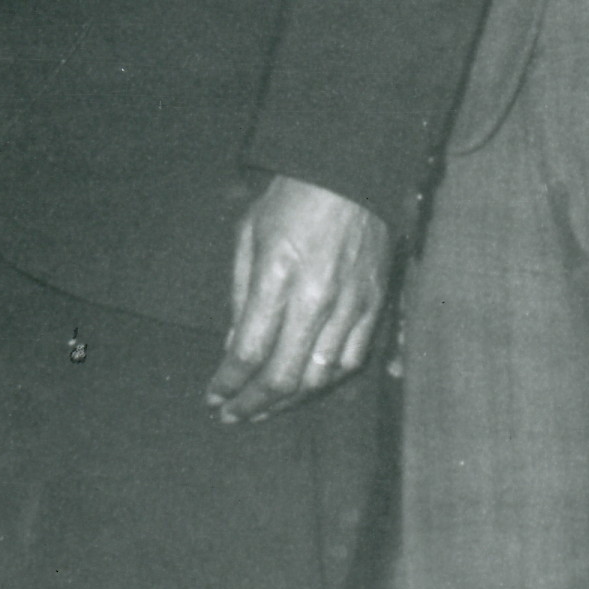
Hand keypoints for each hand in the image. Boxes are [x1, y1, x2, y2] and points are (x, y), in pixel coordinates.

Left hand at [207, 177, 393, 425]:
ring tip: (263, 409)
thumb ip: (241, 296)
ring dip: (287, 401)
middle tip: (233, 415)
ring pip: (319, 377)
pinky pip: (351, 360)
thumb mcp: (249, 236)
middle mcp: (317, 298)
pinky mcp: (375, 305)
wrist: (351, 172)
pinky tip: (303, 387)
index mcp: (278, 276)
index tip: (213, 397)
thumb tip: (235, 348)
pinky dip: (324, 381)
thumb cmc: (292, 200)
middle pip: (284, 375)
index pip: (250, 351)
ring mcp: (351, 305)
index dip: (228, 383)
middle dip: (253, 404)